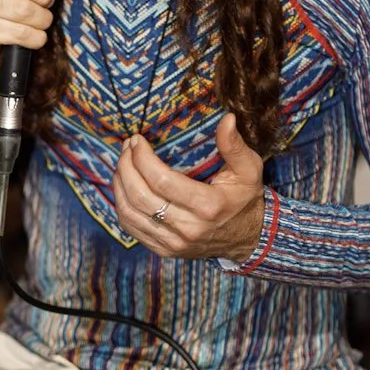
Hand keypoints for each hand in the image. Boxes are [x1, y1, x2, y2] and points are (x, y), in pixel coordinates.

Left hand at [113, 114, 266, 261]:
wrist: (247, 238)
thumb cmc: (244, 198)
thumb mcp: (249, 169)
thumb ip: (234, 145)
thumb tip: (227, 119)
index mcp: (208, 205)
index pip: (161, 180)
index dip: (142, 158)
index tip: (137, 140)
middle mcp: (189, 228)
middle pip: (140, 196)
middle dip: (127, 167)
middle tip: (126, 148)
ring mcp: (174, 243)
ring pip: (130, 213)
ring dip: (120, 185)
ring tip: (122, 164)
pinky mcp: (164, 250)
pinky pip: (131, 228)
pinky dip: (121, 205)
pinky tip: (124, 186)